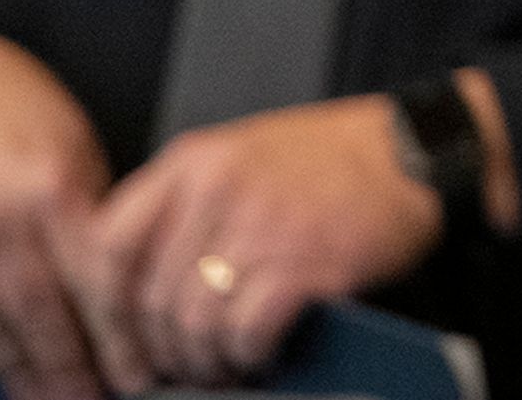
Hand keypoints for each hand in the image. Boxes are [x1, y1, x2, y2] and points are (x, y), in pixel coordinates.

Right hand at [0, 32, 115, 399]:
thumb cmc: (15, 110)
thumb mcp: (76, 145)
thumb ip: (93, 216)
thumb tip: (123, 291)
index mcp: (46, 187)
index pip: (90, 282)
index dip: (114, 337)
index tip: (134, 370)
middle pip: (37, 317)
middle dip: (70, 369)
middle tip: (95, 397)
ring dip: (22, 371)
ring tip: (52, 394)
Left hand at [79, 96, 444, 389]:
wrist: (419, 149)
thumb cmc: (330, 161)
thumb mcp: (241, 158)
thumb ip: (184, 205)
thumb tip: (133, 292)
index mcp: (192, 161)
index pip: (107, 245)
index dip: (102, 309)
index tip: (116, 345)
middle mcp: (219, 188)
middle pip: (151, 297)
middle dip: (160, 352)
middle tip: (178, 372)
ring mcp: (264, 223)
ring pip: (194, 321)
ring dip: (205, 360)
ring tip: (224, 367)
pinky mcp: (308, 260)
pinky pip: (246, 329)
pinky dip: (247, 355)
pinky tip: (261, 354)